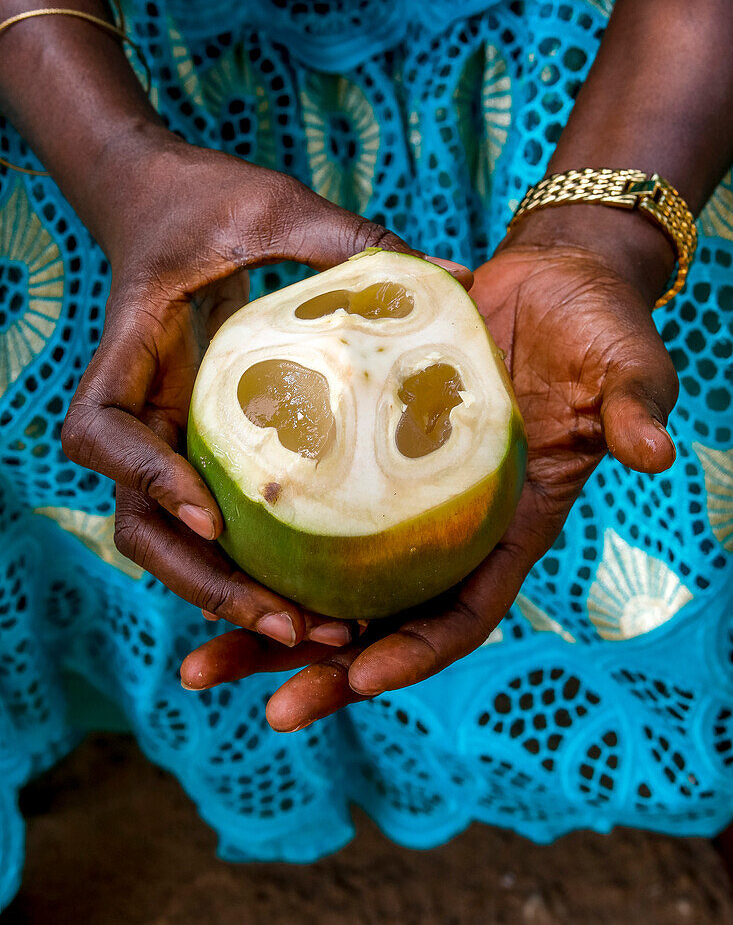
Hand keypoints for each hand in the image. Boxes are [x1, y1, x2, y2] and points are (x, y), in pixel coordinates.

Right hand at [61, 129, 469, 646]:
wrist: (160, 197)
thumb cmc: (208, 198)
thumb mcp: (277, 210)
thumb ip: (351, 242)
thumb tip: (464, 280)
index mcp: (133, 352)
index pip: (101, 431)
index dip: (143, 478)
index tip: (210, 511)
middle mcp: (138, 408)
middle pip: (137, 522)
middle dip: (203, 580)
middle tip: (293, 621)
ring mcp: (162, 433)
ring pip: (169, 539)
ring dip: (229, 593)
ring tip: (320, 632)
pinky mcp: (195, 443)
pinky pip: (211, 518)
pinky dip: (249, 565)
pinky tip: (320, 596)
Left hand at [179, 205, 678, 724]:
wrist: (550, 281)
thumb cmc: (594, 326)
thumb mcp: (624, 362)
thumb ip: (634, 404)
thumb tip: (650, 449)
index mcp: (512, 524)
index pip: (466, 610)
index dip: (418, 651)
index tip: (360, 680)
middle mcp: (452, 524)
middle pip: (384, 619)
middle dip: (326, 670)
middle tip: (264, 705)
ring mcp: (406, 494)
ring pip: (333, 580)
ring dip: (273, 626)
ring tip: (201, 663)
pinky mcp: (369, 451)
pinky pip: (315, 511)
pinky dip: (269, 543)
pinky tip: (213, 556)